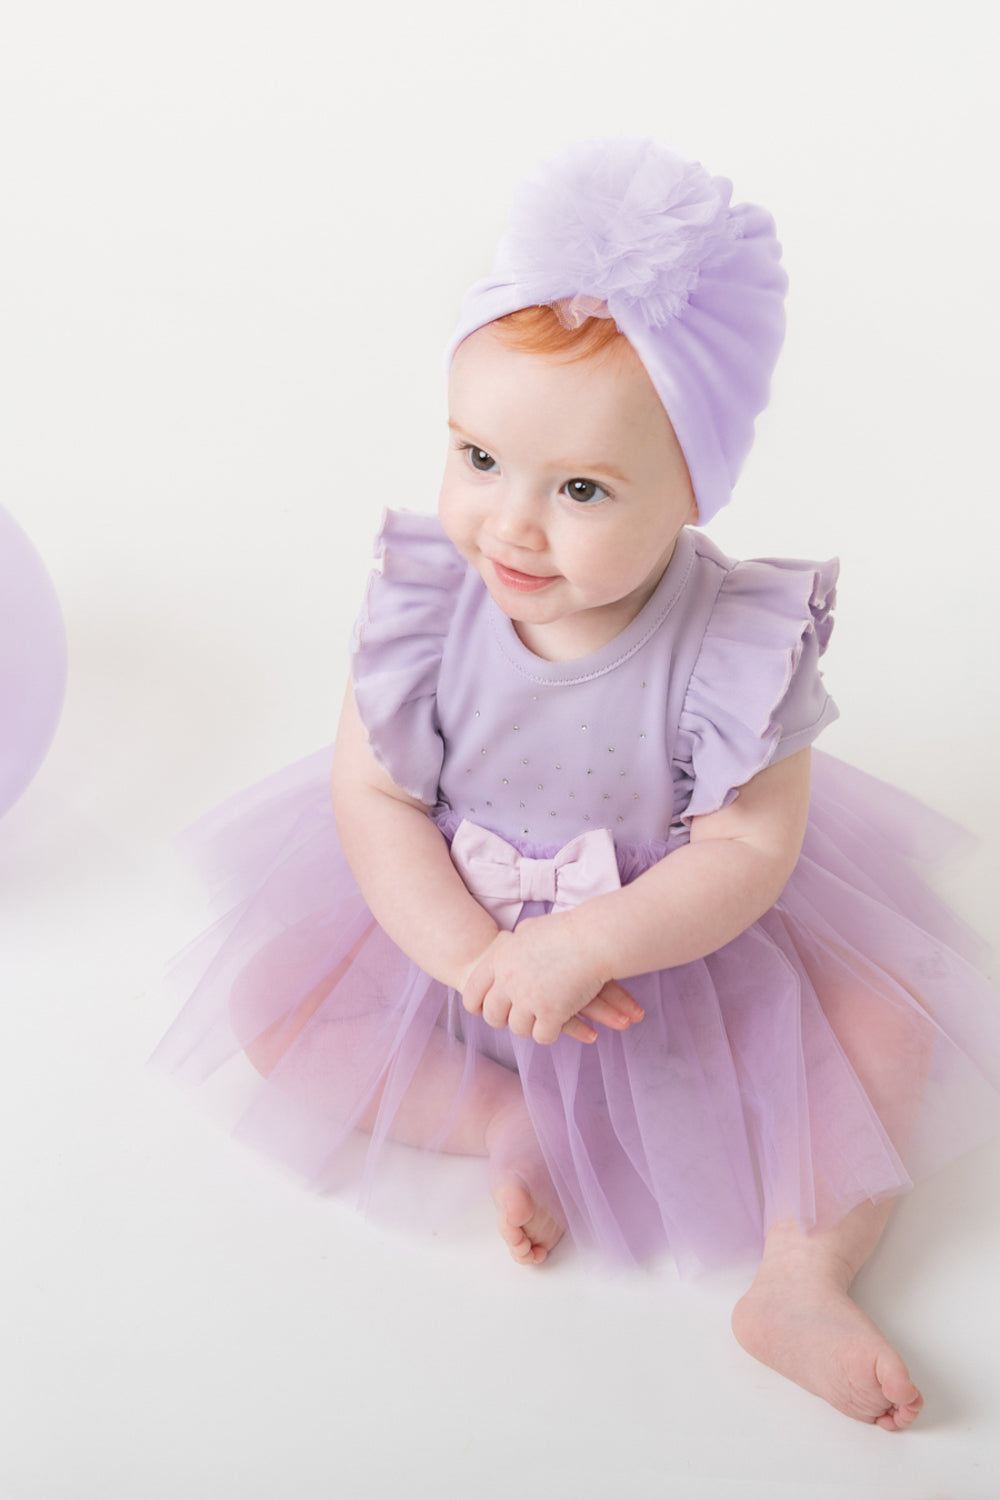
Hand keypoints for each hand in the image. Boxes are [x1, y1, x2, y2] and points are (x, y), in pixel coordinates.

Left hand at [461, 914, 642, 1045]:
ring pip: (518, 1028)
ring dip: (531, 1027)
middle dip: (504, 1020)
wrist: (594, 938)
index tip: (482, 1010)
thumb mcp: (532, 928)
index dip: (477, 1003)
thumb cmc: (569, 930)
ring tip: (543, 1021)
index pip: (474, 990)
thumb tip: (513, 938)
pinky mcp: (550, 1013)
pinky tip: (559, 1024)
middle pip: (493, 1015)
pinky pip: (542, 1036)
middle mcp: (508, 981)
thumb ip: (517, 939)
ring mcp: (528, 998)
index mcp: (501, 959)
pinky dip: (550, 1033)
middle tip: (518, 1019)